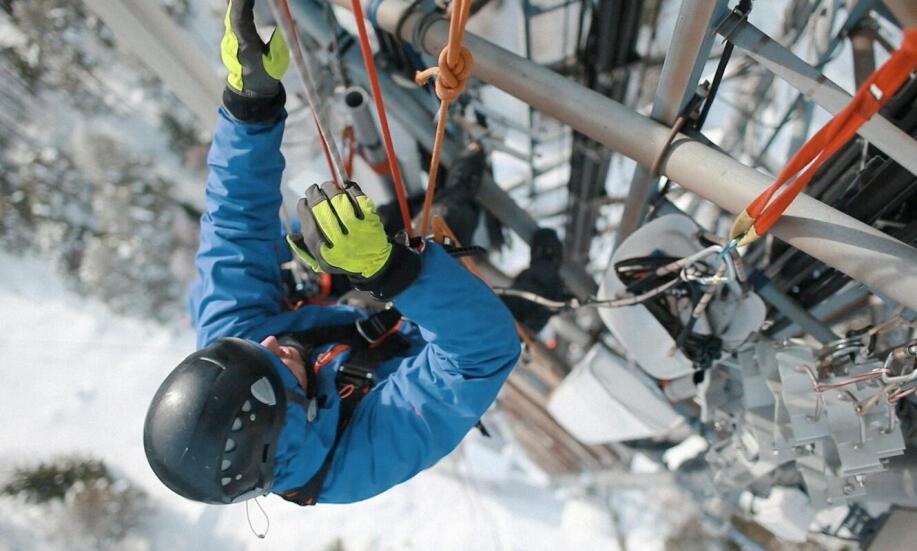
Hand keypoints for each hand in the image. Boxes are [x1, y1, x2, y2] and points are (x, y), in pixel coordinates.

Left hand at [220, 0, 288, 121]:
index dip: (242, 3)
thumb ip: (278, 42)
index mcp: (244, 47)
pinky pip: (233, 13)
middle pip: (231, 10)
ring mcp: (228, 36)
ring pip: (230, 10)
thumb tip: (279, 23)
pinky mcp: (230, 33)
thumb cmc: (267, 75)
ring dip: (239, 2)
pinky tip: (245, 1)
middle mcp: (232, 39)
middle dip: (240, 0)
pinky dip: (238, 3)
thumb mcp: (279, 61)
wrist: (250, 89)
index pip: (240, 19)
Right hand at [287, 182, 421, 299]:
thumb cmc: (343, 260)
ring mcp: (357, 230)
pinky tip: (346, 188)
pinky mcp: (371, 221)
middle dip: (314, 193)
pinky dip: (350, 189)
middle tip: (314, 189)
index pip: (308, 223)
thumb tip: (290, 236)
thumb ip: (305, 249)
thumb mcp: (322, 262)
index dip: (304, 208)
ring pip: (338, 199)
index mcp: (324, 253)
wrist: (374, 264)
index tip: (304, 201)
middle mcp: (340, 242)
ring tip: (328, 187)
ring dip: (330, 188)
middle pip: (321, 208)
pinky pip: (358, 198)